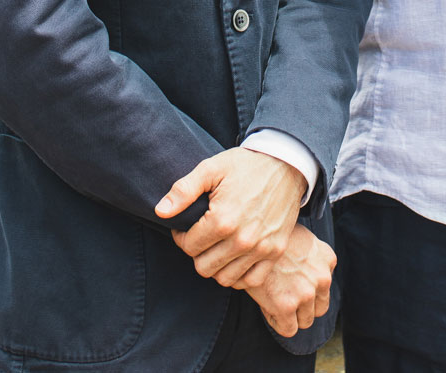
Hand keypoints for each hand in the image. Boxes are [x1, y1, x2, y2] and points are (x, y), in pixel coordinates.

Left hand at [157, 149, 302, 285]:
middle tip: (201, 237)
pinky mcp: (276, 251)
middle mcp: (243, 239)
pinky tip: (234, 258)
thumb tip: (160, 212)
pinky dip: (239, 275)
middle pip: (203, 267)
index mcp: (223, 219)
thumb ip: (183, 190)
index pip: (188, 246)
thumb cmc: (245, 165)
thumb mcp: (211, 169)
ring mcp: (262, 248)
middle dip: (197, 253)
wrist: (285, 164)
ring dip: (216, 265)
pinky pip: (250, 281)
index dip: (182, 236)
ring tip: (216, 247)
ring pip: (224, 278)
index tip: (187, 226)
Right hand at [242, 224, 334, 337]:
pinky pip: (288, 329)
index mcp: (328, 258)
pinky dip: (277, 322)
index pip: (325, 286)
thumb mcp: (301, 236)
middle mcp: (322, 277)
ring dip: (291, 316)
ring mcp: (306, 293)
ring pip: (305, 321)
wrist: (251, 236)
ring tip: (272, 299)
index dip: (307, 288)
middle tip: (282, 295)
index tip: (290, 281)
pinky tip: (266, 305)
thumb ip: (313, 255)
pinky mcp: (287, 306)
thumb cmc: (271, 234)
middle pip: (319, 308)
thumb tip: (307, 273)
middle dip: (302, 307)